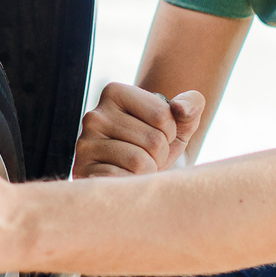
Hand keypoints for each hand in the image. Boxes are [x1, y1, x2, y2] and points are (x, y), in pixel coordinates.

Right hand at [73, 82, 204, 177]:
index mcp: (114, 92)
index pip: (163, 115)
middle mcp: (94, 115)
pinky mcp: (83, 171)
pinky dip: (132, 183)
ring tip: (139, 166)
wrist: (139, 172)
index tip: (159, 133)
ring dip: (149, 170)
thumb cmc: (160, 141)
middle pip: (154, 140)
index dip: (171, 131)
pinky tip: (125, 178)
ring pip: (139, 161)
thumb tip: (180, 108)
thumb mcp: (182, 121)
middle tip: (149, 154)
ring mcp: (85, 144)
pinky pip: (121, 180)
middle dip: (161, 153)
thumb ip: (192, 104)